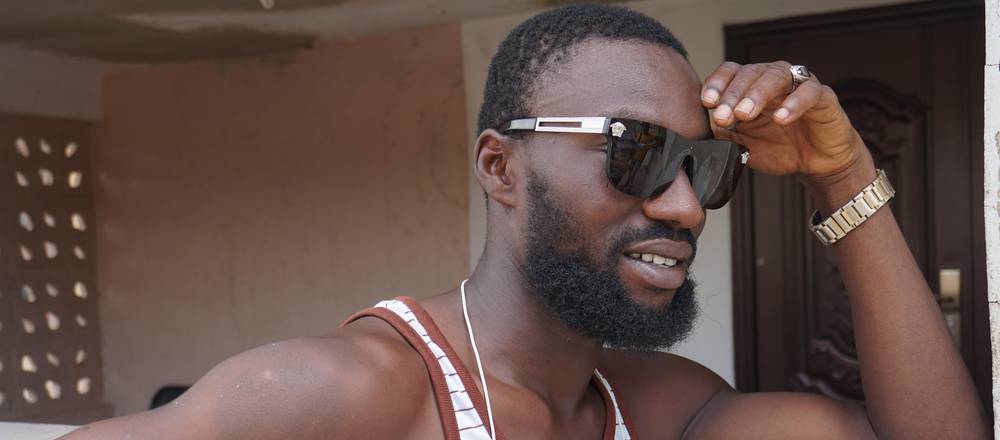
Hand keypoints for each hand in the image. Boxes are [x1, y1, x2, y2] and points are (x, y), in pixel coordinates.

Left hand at [701, 61, 870, 189]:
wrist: (815, 162)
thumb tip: (704, 126)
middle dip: (733, 94)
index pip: (730, 72)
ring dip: (757, 94)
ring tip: (744, 114)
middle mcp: (772, 78)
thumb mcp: (744, 144)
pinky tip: (780, 118)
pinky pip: (808, 92)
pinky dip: (794, 103)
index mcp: (751, 85)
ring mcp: (798, 84)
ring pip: (775, 76)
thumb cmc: (779, 147)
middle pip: (749, 73)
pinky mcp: (823, 96)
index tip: (707, 103)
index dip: (717, 84)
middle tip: (723, 116)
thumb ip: (725, 133)